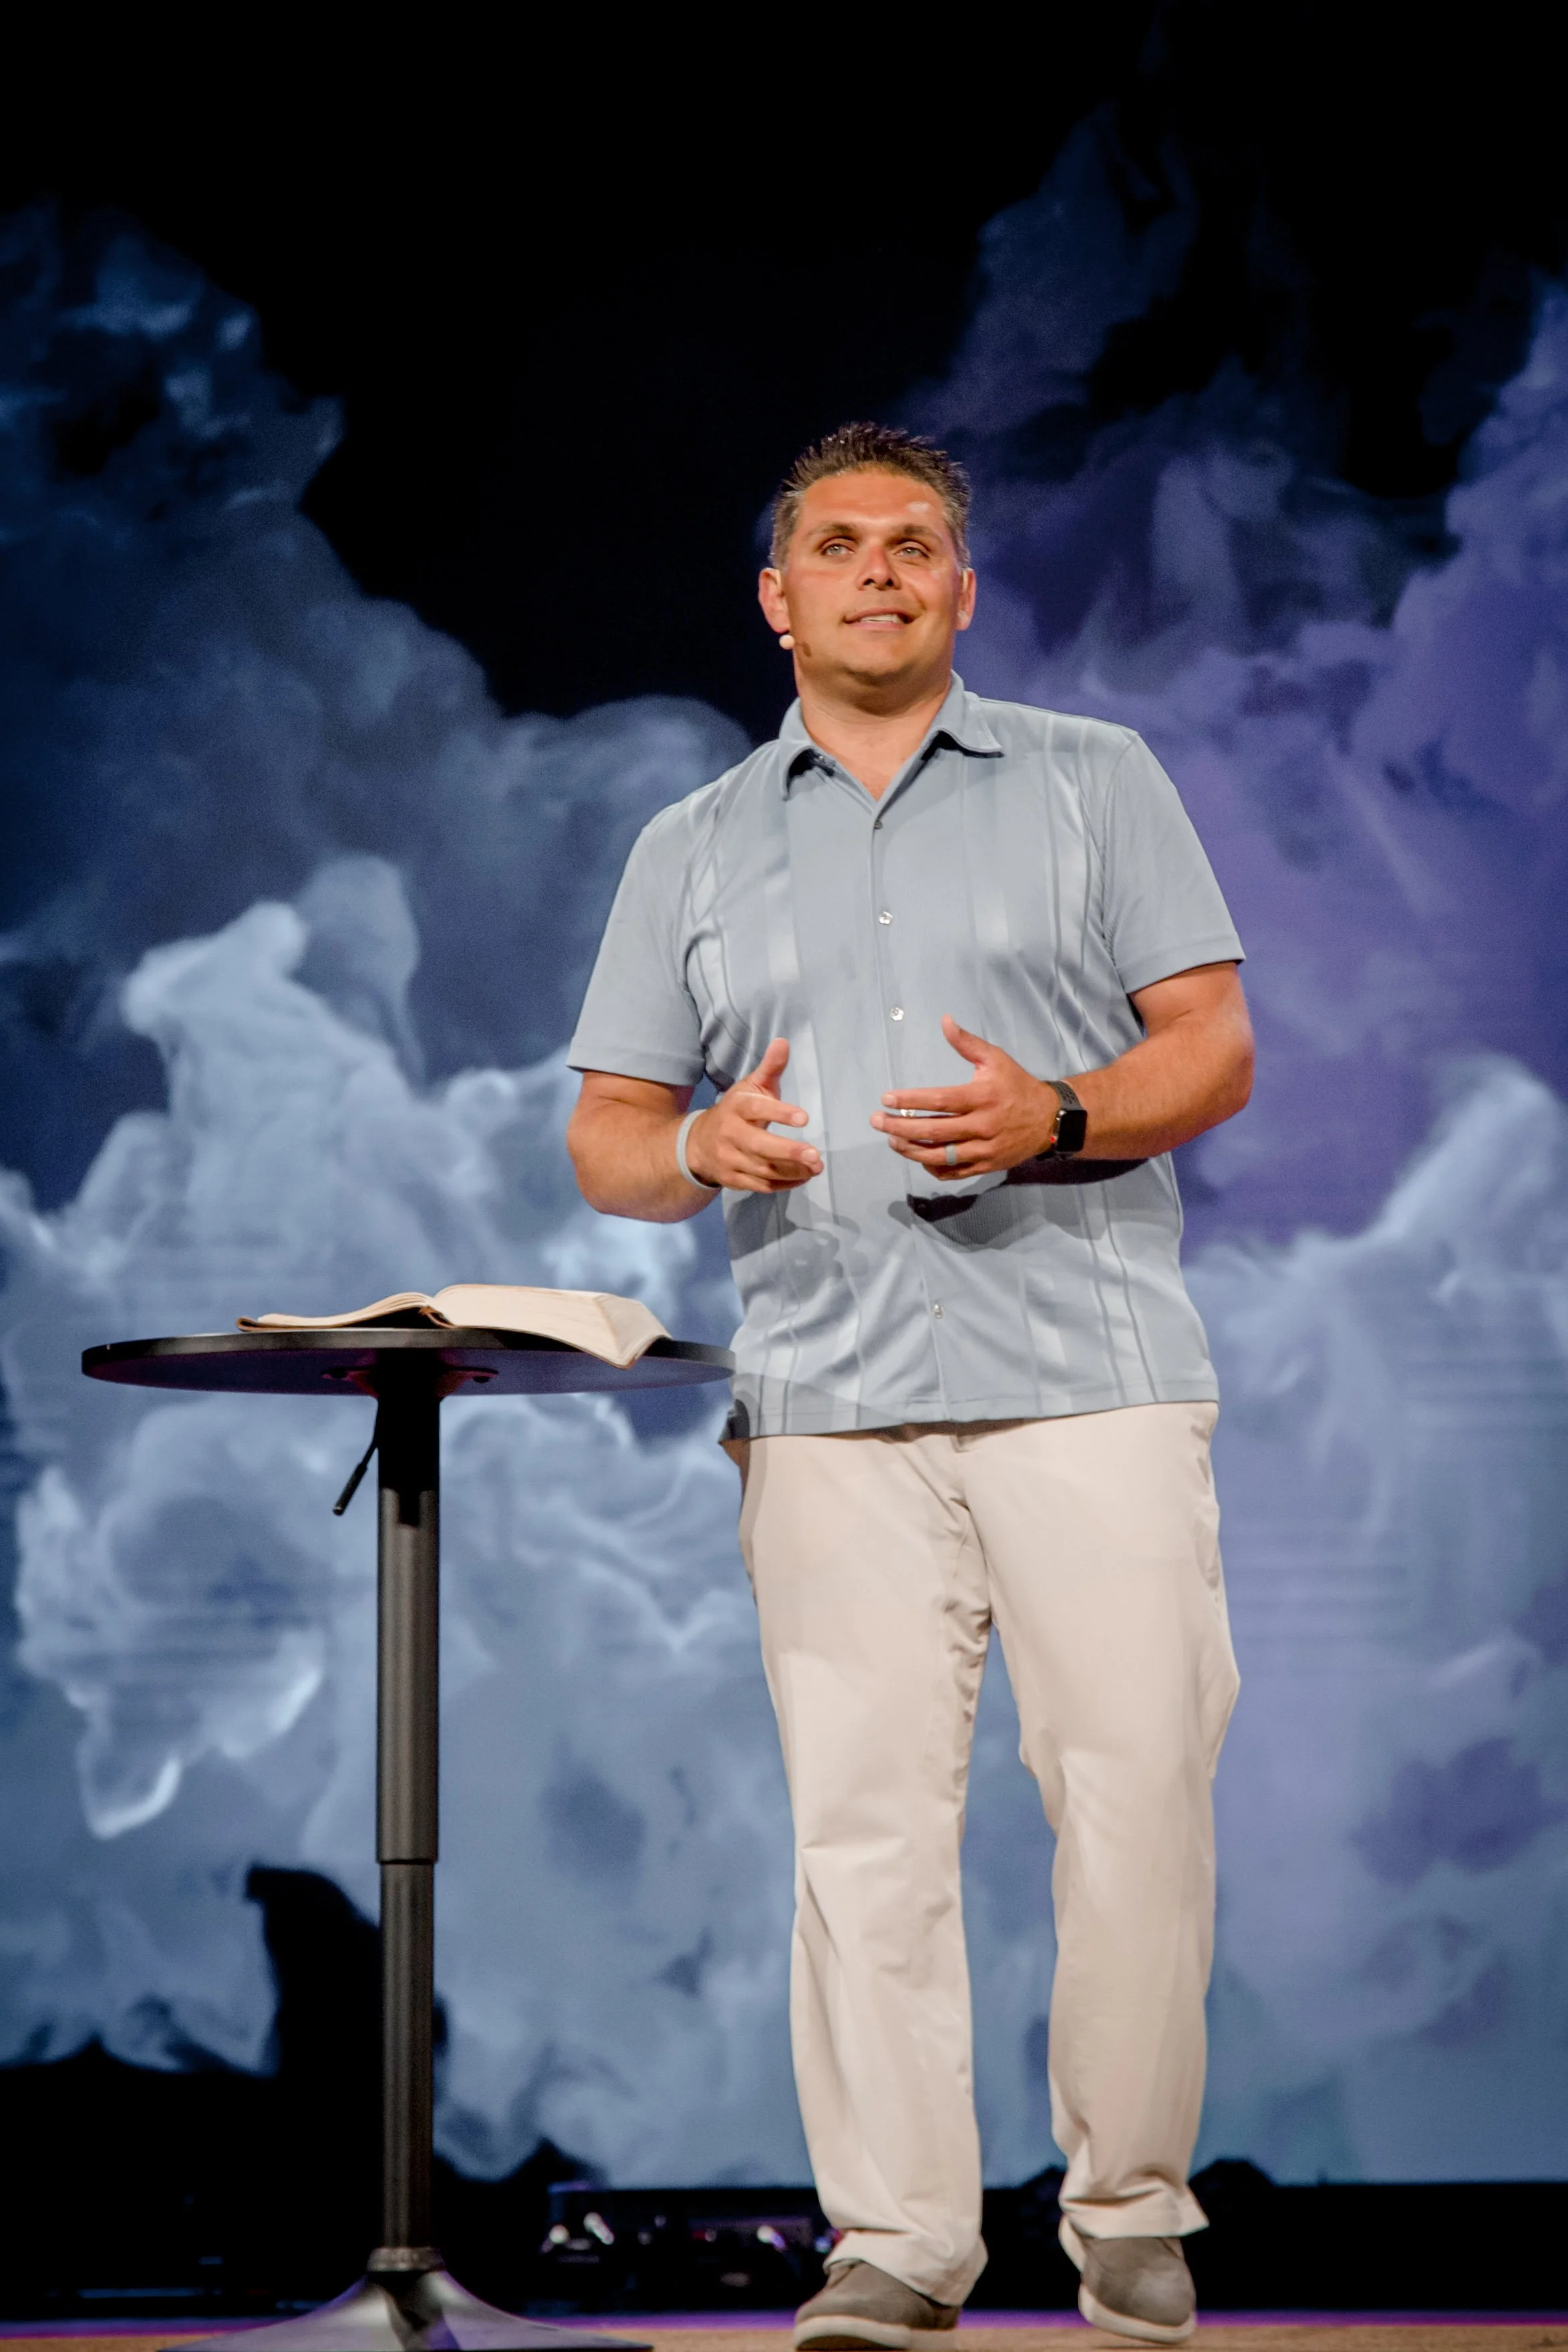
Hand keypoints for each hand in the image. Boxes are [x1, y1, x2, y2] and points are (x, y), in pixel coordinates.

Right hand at [685, 1039, 822, 1191]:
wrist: (698, 1144)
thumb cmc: (736, 1111)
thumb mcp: (750, 1087)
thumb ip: (770, 1068)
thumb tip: (784, 1042)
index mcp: (736, 1107)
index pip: (756, 1109)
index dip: (780, 1113)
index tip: (805, 1119)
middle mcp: (730, 1134)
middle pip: (759, 1147)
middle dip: (789, 1152)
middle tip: (816, 1155)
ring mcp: (730, 1160)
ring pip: (763, 1169)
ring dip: (792, 1171)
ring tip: (816, 1167)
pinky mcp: (734, 1180)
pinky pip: (761, 1186)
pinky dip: (784, 1184)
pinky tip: (803, 1177)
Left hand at [870, 1015, 1062, 1179]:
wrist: (1049, 1120)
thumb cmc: (1017, 1086)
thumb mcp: (996, 1059)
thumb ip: (967, 1043)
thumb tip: (944, 1021)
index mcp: (983, 1097)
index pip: (940, 1101)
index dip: (911, 1100)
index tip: (886, 1099)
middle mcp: (983, 1126)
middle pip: (935, 1131)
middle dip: (901, 1127)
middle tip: (877, 1121)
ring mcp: (984, 1150)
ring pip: (940, 1155)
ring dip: (911, 1149)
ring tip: (892, 1139)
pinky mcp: (986, 1166)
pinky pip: (953, 1172)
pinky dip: (932, 1166)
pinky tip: (917, 1154)